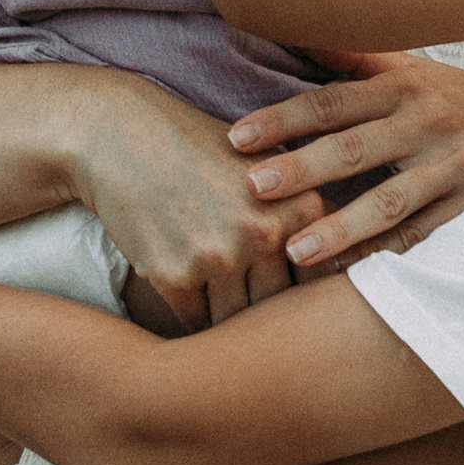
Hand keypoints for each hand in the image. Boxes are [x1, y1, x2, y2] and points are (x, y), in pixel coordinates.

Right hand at [72, 78, 324, 327]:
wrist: (119, 135)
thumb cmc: (197, 150)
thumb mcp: (266, 168)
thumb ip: (304, 215)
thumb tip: (345, 271)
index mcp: (301, 206)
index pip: (320, 281)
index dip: (306, 299)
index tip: (298, 313)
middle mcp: (266, 233)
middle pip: (280, 308)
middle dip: (267, 320)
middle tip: (259, 329)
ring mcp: (219, 256)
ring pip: (237, 321)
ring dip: (228, 325)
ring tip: (224, 322)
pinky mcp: (174, 275)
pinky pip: (194, 322)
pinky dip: (192, 319)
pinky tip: (188, 303)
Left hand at [227, 52, 463, 271]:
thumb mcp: (427, 73)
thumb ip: (362, 60)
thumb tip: (297, 27)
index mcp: (409, 85)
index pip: (335, 100)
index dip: (284, 118)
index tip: (237, 138)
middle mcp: (433, 120)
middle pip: (356, 146)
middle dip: (302, 168)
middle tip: (252, 189)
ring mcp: (460, 165)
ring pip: (392, 200)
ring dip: (342, 226)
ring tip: (296, 250)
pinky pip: (428, 237)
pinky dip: (388, 257)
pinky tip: (350, 274)